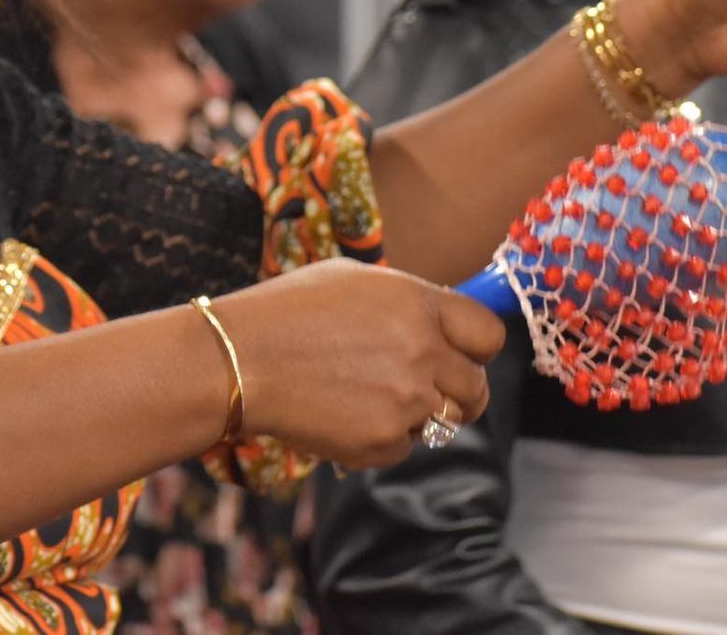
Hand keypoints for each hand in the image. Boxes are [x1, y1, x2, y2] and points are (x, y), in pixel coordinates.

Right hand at [211, 259, 504, 468]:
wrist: (238, 360)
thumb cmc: (286, 311)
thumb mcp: (352, 279)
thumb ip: (407, 300)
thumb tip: (442, 319)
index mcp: (417, 304)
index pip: (488, 335)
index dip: (477, 348)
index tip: (464, 355)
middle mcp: (422, 351)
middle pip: (476, 387)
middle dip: (458, 391)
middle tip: (426, 389)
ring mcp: (406, 400)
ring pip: (444, 421)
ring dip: (420, 414)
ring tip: (372, 397)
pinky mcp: (382, 441)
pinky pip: (405, 446)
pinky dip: (383, 438)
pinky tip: (344, 414)